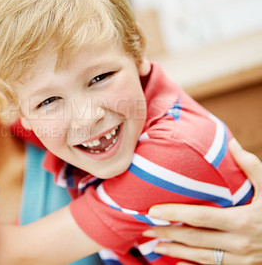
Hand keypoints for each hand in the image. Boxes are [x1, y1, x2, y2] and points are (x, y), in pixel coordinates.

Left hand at [142, 139, 261, 264]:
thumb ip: (252, 167)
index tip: (153, 211)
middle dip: (168, 234)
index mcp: (244, 221)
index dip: (175, 214)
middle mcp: (240, 243)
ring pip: (200, 257)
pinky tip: (176, 262)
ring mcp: (241, 259)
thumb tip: (232, 144)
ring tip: (154, 246)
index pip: (201, 217)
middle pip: (195, 238)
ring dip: (175, 251)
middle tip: (145, 228)